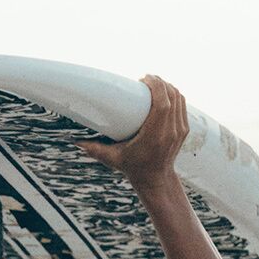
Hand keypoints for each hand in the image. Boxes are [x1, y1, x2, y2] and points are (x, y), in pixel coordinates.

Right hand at [85, 72, 189, 188]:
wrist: (156, 179)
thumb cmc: (133, 168)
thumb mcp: (112, 158)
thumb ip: (94, 149)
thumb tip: (74, 141)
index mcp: (155, 136)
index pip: (163, 103)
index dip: (156, 85)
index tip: (143, 78)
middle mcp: (170, 132)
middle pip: (172, 96)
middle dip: (160, 82)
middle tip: (145, 79)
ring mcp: (179, 131)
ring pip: (179, 98)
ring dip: (167, 86)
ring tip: (153, 84)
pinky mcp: (184, 130)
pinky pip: (182, 105)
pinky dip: (174, 94)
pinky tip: (164, 91)